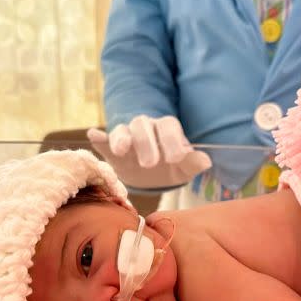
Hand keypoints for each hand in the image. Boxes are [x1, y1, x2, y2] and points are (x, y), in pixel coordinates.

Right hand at [87, 115, 210, 189]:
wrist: (151, 176)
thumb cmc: (170, 168)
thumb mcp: (183, 168)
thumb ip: (193, 163)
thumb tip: (206, 161)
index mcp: (166, 129)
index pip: (168, 126)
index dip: (172, 140)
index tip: (176, 158)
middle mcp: (146, 127)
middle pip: (143, 124)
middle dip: (146, 143)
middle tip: (150, 164)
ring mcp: (127, 136)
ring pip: (123, 129)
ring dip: (122, 138)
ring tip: (121, 150)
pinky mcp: (111, 147)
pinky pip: (104, 139)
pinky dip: (99, 137)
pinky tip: (93, 135)